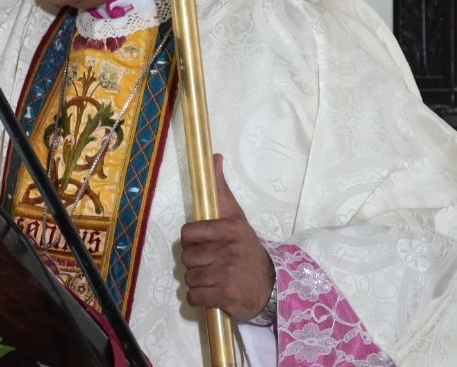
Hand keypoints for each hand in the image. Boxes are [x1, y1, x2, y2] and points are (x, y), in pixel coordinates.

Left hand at [178, 154, 274, 320]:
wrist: (270, 285)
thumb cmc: (247, 248)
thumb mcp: (236, 218)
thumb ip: (220, 190)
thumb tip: (214, 157)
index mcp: (228, 229)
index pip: (187, 234)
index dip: (191, 242)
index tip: (202, 245)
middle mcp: (228, 250)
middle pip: (186, 258)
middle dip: (195, 263)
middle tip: (211, 263)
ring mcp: (226, 274)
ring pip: (189, 278)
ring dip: (197, 281)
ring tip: (213, 277)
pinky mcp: (225, 296)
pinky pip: (194, 297)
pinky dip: (199, 298)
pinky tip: (212, 292)